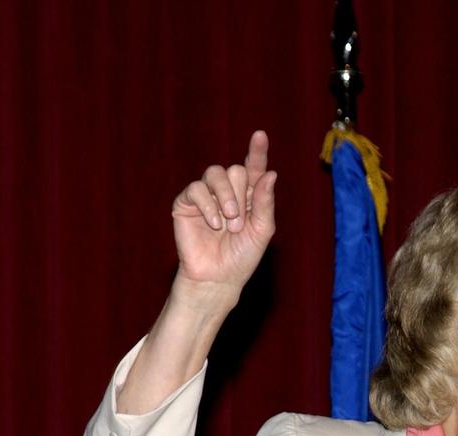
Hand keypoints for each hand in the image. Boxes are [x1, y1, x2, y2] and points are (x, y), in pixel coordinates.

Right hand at [170, 130, 276, 315]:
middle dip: (240, 196)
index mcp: (249, 196)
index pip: (254, 168)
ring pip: (215, 173)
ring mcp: (207, 196)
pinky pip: (197, 189)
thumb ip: (265, 202)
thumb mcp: (261, 230)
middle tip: (239, 222)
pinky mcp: (186, 203)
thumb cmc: (242, 256)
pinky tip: (214, 224)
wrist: (218, 277)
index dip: (257, 152)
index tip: (260, 135)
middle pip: (235, 170)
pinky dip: (207, 205)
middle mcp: (228, 192)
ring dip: (226, 197)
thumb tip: (270, 173)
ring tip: (229, 223)